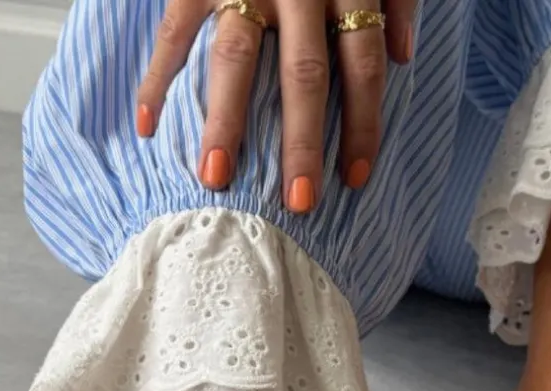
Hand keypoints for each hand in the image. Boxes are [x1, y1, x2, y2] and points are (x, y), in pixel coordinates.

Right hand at [135, 0, 416, 205]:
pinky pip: (173, 30)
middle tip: (298, 200)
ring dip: (226, 121)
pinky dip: (156, 77)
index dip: (362, 125)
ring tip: (217, 177)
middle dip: (301, 142)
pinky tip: (146, 126)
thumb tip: (404, 53)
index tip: (354, 179)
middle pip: (303, 75)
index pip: (363, 65)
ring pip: (235, 58)